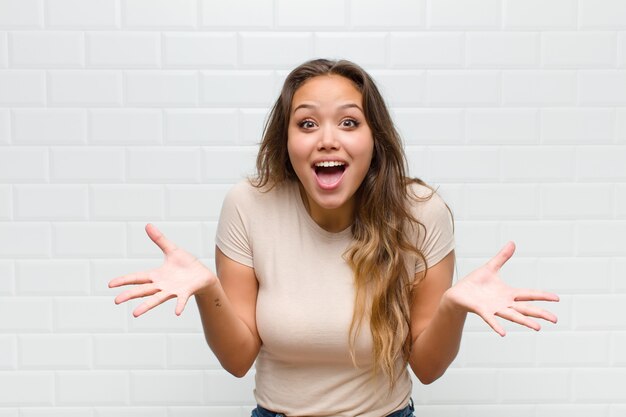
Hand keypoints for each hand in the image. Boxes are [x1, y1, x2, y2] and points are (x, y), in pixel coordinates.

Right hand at [108, 223, 216, 316]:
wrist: (203, 275)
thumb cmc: (187, 264)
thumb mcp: (172, 250)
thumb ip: (159, 239)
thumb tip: (147, 225)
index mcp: (157, 275)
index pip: (137, 278)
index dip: (124, 280)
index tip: (110, 284)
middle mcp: (162, 285)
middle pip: (143, 290)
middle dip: (130, 295)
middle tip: (117, 300)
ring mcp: (172, 290)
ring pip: (157, 299)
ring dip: (147, 306)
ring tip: (135, 313)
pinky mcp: (185, 293)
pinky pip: (181, 300)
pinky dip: (179, 305)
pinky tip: (177, 312)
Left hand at [443, 241, 558, 336]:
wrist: (458, 293)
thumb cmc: (474, 283)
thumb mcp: (490, 267)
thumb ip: (502, 257)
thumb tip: (512, 243)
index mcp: (508, 293)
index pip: (529, 294)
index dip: (542, 296)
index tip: (557, 298)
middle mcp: (504, 303)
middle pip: (526, 309)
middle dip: (540, 313)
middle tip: (555, 319)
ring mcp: (494, 308)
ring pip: (512, 316)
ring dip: (524, 322)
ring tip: (537, 328)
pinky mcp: (482, 311)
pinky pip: (490, 319)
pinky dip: (496, 326)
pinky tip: (503, 333)